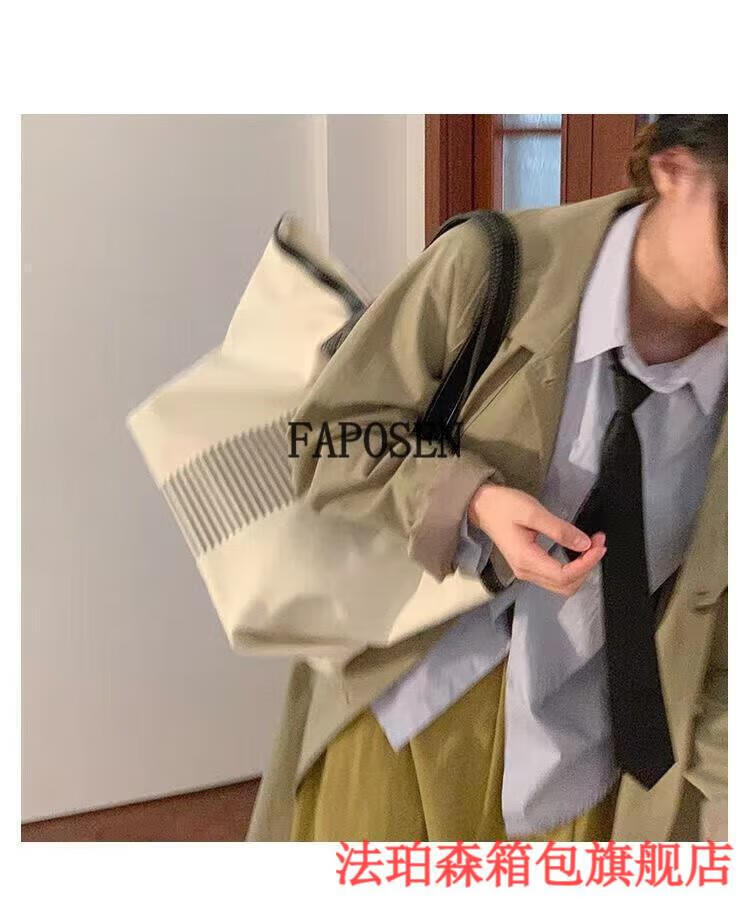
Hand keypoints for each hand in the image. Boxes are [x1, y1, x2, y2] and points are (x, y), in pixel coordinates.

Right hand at [468, 483, 605, 596]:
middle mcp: (526, 571)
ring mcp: (526, 571)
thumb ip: (560, 529)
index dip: (586, 563)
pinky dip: (572, 568)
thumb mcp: (533, 512)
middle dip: (587, 568)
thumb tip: (584, 543)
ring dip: (581, 569)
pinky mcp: (528, 566)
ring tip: (591, 546)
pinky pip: (555, 577)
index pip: (564, 575)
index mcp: (526, 559)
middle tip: (598, 543)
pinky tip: (578, 551)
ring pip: (562, 585)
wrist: (482, 506)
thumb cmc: (504, 506)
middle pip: (566, 586)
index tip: (599, 545)